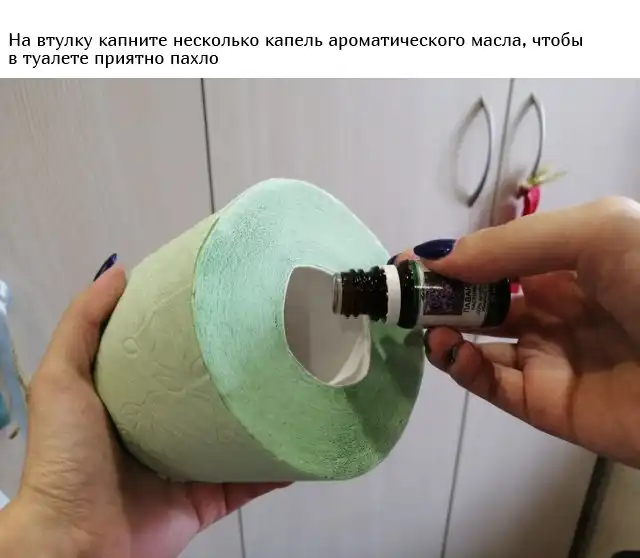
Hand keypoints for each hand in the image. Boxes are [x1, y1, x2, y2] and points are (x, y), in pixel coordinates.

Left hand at [0, 266, 285, 557]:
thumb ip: (83, 324)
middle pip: (206, 396)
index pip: (167, 357)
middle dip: (237, 373)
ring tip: (297, 387)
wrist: (78, 539)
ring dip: (263, 417)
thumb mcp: (61, 378)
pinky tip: (300, 445)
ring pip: (234, 436)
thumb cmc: (67, 455)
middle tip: (273, 341)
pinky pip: (249, 480)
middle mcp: (162, 430)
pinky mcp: (208, 499)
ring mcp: (188, 466)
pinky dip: (276, 468)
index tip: (226, 303)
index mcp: (130, 400)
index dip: (193, 330)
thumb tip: (119, 272)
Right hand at [398, 196, 639, 467]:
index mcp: (571, 265)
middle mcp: (557, 310)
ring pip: (480, 344)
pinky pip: (493, 384)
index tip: (407, 264)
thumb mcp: (594, 233)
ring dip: (445, 332)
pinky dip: (463, 367)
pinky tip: (451, 350)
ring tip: (427, 327)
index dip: (453, 261)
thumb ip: (508, 245)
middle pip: (482, 302)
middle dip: (440, 297)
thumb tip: (435, 258)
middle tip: (402, 298)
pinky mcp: (547, 405)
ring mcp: (550, 359)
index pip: (496, 262)